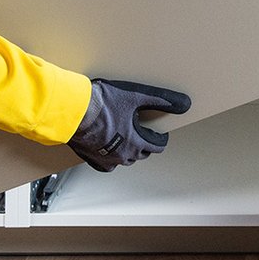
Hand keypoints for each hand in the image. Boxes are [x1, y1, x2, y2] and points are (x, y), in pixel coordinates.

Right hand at [67, 78, 191, 172]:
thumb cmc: (102, 103)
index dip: (160, 138)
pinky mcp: (91, 158)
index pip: (156, 146)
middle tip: (144, 131)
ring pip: (123, 159)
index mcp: (135, 142)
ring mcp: (105, 158)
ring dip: (128, 149)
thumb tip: (185, 104)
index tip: (160, 133)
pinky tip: (109, 147)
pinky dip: (110, 156)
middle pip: (140, 154)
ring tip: (127, 135)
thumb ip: (162, 99)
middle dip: (145, 143)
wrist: (73, 110)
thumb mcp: (136, 95)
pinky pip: (105, 164)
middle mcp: (122, 155)